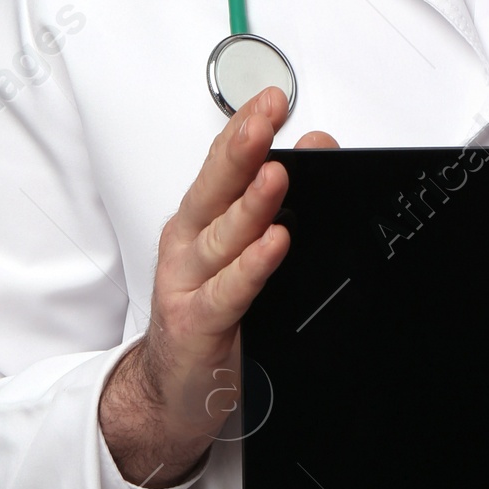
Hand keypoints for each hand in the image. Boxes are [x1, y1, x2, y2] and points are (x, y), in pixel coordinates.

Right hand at [98, 87, 337, 486]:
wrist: (172, 390)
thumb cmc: (208, 316)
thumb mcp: (241, 252)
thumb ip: (272, 201)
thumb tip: (317, 147)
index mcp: (199, 221)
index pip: (221, 165)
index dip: (244, 129)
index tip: (272, 99)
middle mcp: (189, 246)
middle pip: (214, 189)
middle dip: (242, 149)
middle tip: (267, 117)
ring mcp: (189, 284)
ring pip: (222, 237)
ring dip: (250, 204)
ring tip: (276, 175)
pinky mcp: (197, 324)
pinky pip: (228, 292)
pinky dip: (252, 267)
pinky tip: (275, 245)